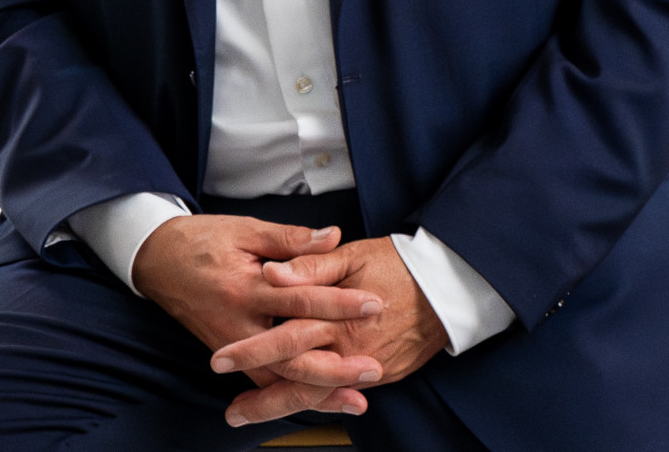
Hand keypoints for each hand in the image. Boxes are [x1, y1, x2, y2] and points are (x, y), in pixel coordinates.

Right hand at [133, 216, 383, 416]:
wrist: (155, 260)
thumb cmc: (201, 240)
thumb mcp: (244, 229)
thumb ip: (290, 239)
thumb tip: (332, 236)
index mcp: (245, 287)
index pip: (300, 298)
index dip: (339, 303)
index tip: (374, 304)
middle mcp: (238, 324)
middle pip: (291, 355)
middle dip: (335, 366)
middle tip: (373, 369)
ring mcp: (231, 345)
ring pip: (277, 379)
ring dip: (316, 391)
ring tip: (355, 398)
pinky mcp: (227, 354)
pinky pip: (262, 380)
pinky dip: (289, 393)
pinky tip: (317, 399)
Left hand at [212, 236, 448, 425]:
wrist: (446, 286)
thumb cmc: (396, 263)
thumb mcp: (351, 255)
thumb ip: (310, 266)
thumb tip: (272, 272)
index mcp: (337, 314)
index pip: (286, 337)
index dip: (252, 350)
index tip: (221, 358)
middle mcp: (350, 347)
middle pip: (298, 378)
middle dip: (261, 397)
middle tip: (231, 410)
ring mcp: (366, 365)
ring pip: (317, 394)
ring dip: (281, 405)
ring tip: (250, 412)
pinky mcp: (382, 373)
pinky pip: (340, 393)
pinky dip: (316, 402)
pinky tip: (293, 405)